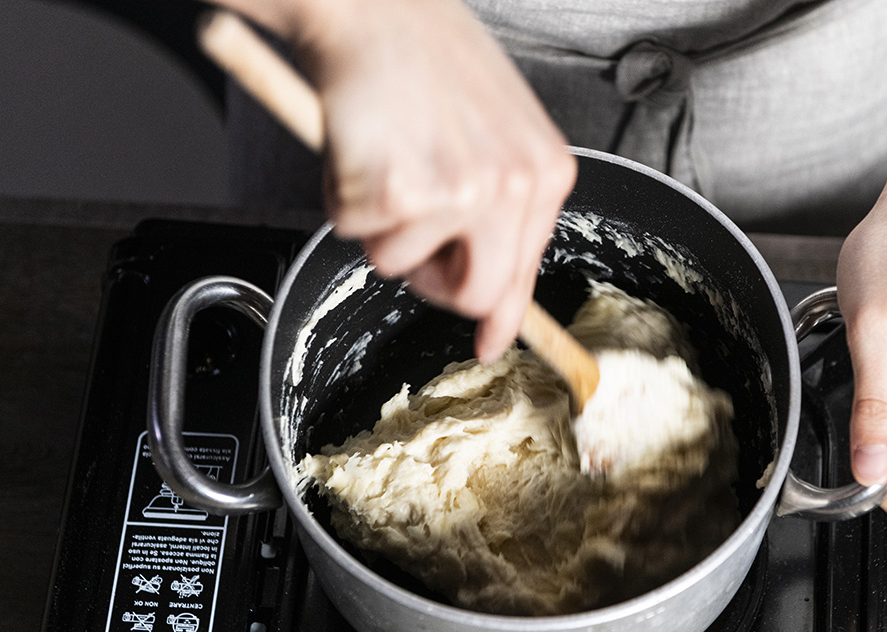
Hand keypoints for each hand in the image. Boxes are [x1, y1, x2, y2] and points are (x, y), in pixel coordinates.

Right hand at [283, 0, 575, 360]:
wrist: (373, 2)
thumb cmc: (423, 52)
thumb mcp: (493, 127)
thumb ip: (501, 205)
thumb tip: (495, 310)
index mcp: (545, 170)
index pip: (526, 270)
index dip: (501, 315)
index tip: (490, 342)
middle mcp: (514, 186)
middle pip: (473, 293)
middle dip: (431, 282)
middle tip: (405, 236)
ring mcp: (461, 192)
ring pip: (401, 265)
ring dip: (376, 224)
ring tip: (381, 155)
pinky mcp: (402, 192)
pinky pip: (357, 234)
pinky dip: (342, 197)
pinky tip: (357, 144)